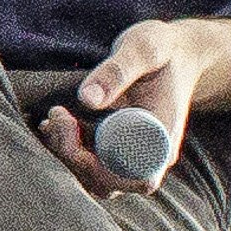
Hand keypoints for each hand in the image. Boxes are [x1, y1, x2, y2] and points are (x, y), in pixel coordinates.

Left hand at [43, 16, 230, 193]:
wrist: (176, 54)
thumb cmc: (163, 49)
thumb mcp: (145, 47)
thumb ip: (117, 70)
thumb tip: (87, 100)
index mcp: (163, 138)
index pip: (131, 176)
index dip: (93, 162)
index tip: (70, 123)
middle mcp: (151, 156)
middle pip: (107, 183)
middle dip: (70, 155)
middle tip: (56, 115)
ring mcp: (136, 156)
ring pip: (93, 178)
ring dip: (65, 153)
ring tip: (54, 116)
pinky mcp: (120, 150)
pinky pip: (90, 166)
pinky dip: (66, 149)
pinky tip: (54, 123)